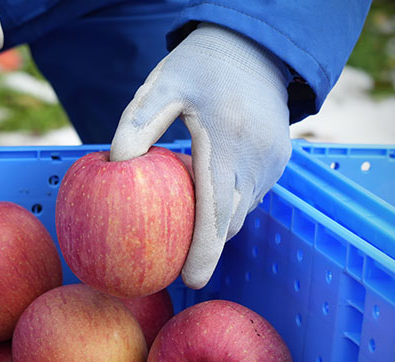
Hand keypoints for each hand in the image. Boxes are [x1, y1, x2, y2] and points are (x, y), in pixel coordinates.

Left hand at [110, 23, 291, 289]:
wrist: (256, 47)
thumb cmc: (202, 64)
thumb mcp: (164, 82)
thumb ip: (139, 122)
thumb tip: (115, 164)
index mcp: (228, 142)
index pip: (218, 211)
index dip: (205, 251)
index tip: (190, 280)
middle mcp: (257, 160)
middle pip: (231, 221)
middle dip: (206, 249)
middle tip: (173, 264)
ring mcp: (273, 163)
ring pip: (243, 211)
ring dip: (217, 225)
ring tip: (185, 232)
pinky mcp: (280, 161)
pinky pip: (252, 195)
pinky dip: (229, 204)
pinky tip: (204, 198)